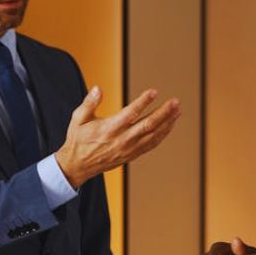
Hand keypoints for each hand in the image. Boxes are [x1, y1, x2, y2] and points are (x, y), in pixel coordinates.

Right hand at [55, 86, 180, 188]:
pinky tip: (169, 126)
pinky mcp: (131, 155)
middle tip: (175, 102)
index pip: (130, 113)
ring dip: (167, 123)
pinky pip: (151, 145)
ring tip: (177, 111)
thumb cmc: (78, 140)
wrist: (78, 166)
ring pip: (153, 136)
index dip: (143, 102)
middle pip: (148, 125)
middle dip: (164, 113)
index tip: (154, 92)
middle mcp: (121, 140)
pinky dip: (162, 135)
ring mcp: (128, 149)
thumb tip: (97, 88)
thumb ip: (89, 103)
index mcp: (108, 129)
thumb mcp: (78, 119)